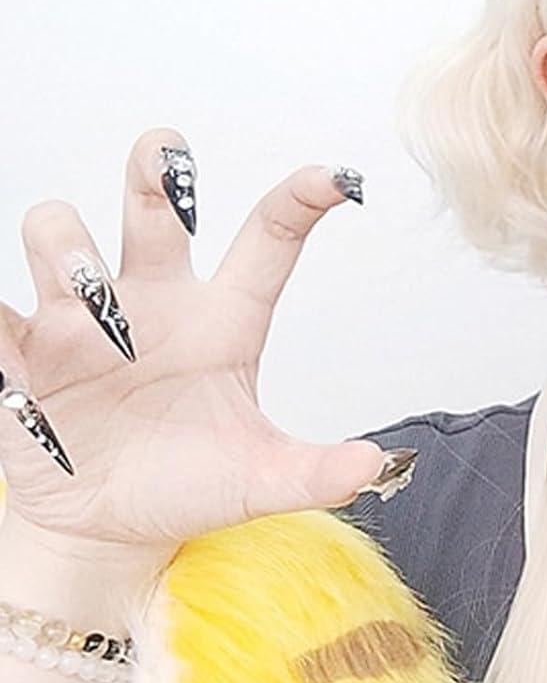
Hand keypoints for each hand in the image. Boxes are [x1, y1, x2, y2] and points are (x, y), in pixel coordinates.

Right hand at [0, 128, 393, 565]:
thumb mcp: (258, 480)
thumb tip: (374, 468)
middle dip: (154, 175)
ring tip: (86, 291)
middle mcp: (153, 302)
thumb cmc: (189, 483)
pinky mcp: (19, 357)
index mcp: (224, 318)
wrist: (110, 531)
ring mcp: (80, 323)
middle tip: (162, 150)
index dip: (300, 201)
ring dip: (68, 250)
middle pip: (153, 210)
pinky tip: (2, 311)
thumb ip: (314, 471)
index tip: (334, 177)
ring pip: (60, 238)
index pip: (268, 241)